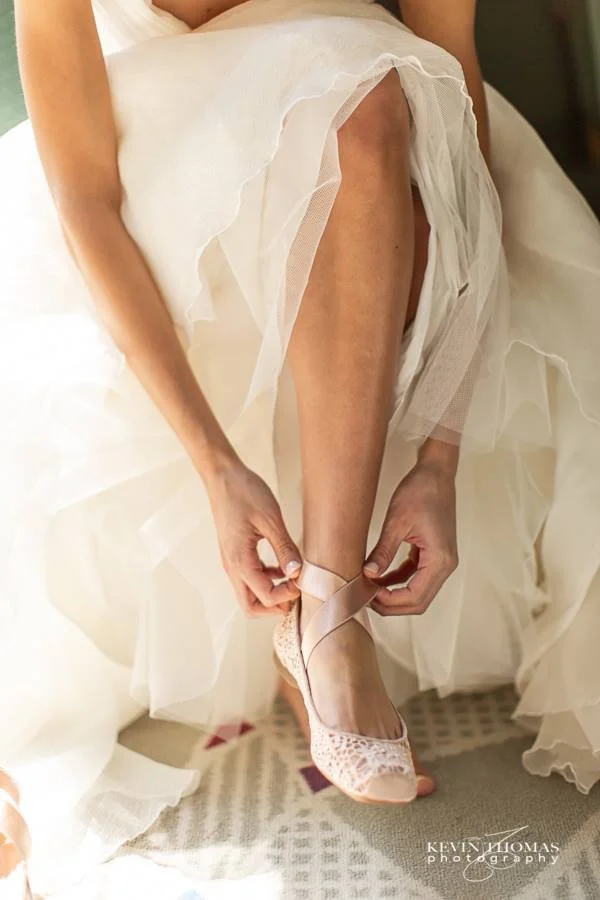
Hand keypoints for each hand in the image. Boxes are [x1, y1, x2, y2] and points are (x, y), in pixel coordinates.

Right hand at [206, 460, 301, 616]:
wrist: (222, 476)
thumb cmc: (244, 493)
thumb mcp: (270, 519)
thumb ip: (285, 548)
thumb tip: (298, 573)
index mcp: (240, 561)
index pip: (264, 596)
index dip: (286, 596)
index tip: (302, 582)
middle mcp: (232, 567)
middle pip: (251, 605)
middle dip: (274, 606)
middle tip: (296, 594)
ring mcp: (231, 561)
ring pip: (249, 593)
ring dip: (271, 593)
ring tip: (292, 580)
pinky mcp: (234, 553)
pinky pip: (249, 577)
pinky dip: (265, 579)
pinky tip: (282, 566)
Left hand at [363, 459, 457, 615]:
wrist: (435, 473)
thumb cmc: (421, 491)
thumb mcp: (396, 522)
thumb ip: (383, 551)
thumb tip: (368, 574)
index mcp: (440, 560)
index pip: (415, 597)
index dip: (389, 601)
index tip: (366, 593)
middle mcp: (445, 565)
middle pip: (418, 601)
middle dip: (391, 604)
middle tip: (364, 596)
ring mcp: (441, 561)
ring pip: (417, 592)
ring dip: (394, 594)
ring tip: (368, 587)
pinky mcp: (434, 554)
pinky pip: (416, 577)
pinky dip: (398, 580)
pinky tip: (378, 576)